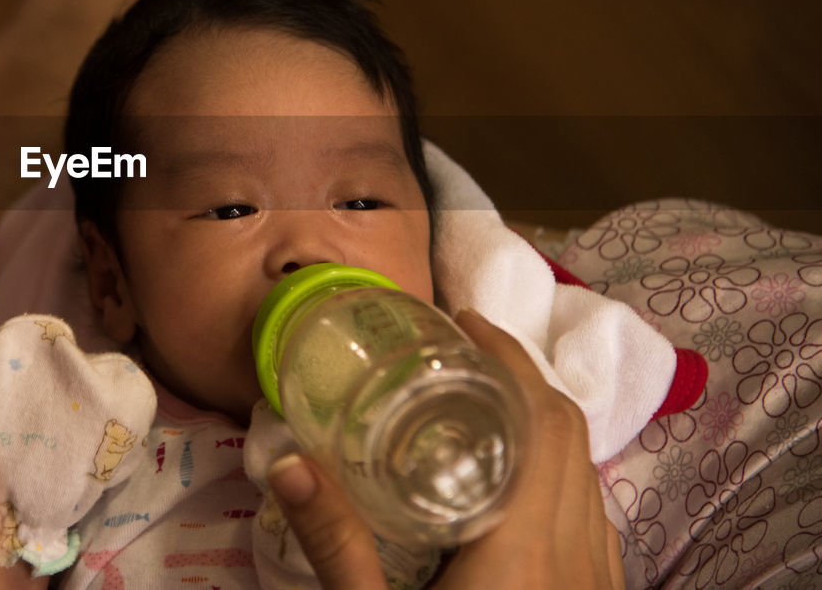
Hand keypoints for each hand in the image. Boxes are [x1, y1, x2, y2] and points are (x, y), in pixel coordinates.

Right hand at [267, 309, 624, 589]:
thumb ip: (338, 544)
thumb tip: (286, 460)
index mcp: (524, 544)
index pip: (538, 419)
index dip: (507, 356)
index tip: (458, 320)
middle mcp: (577, 548)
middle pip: (567, 430)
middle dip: (520, 373)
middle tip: (458, 346)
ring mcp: (599, 575)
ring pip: (586, 469)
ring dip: (543, 419)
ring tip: (482, 401)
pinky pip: (592, 509)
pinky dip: (559, 468)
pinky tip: (515, 483)